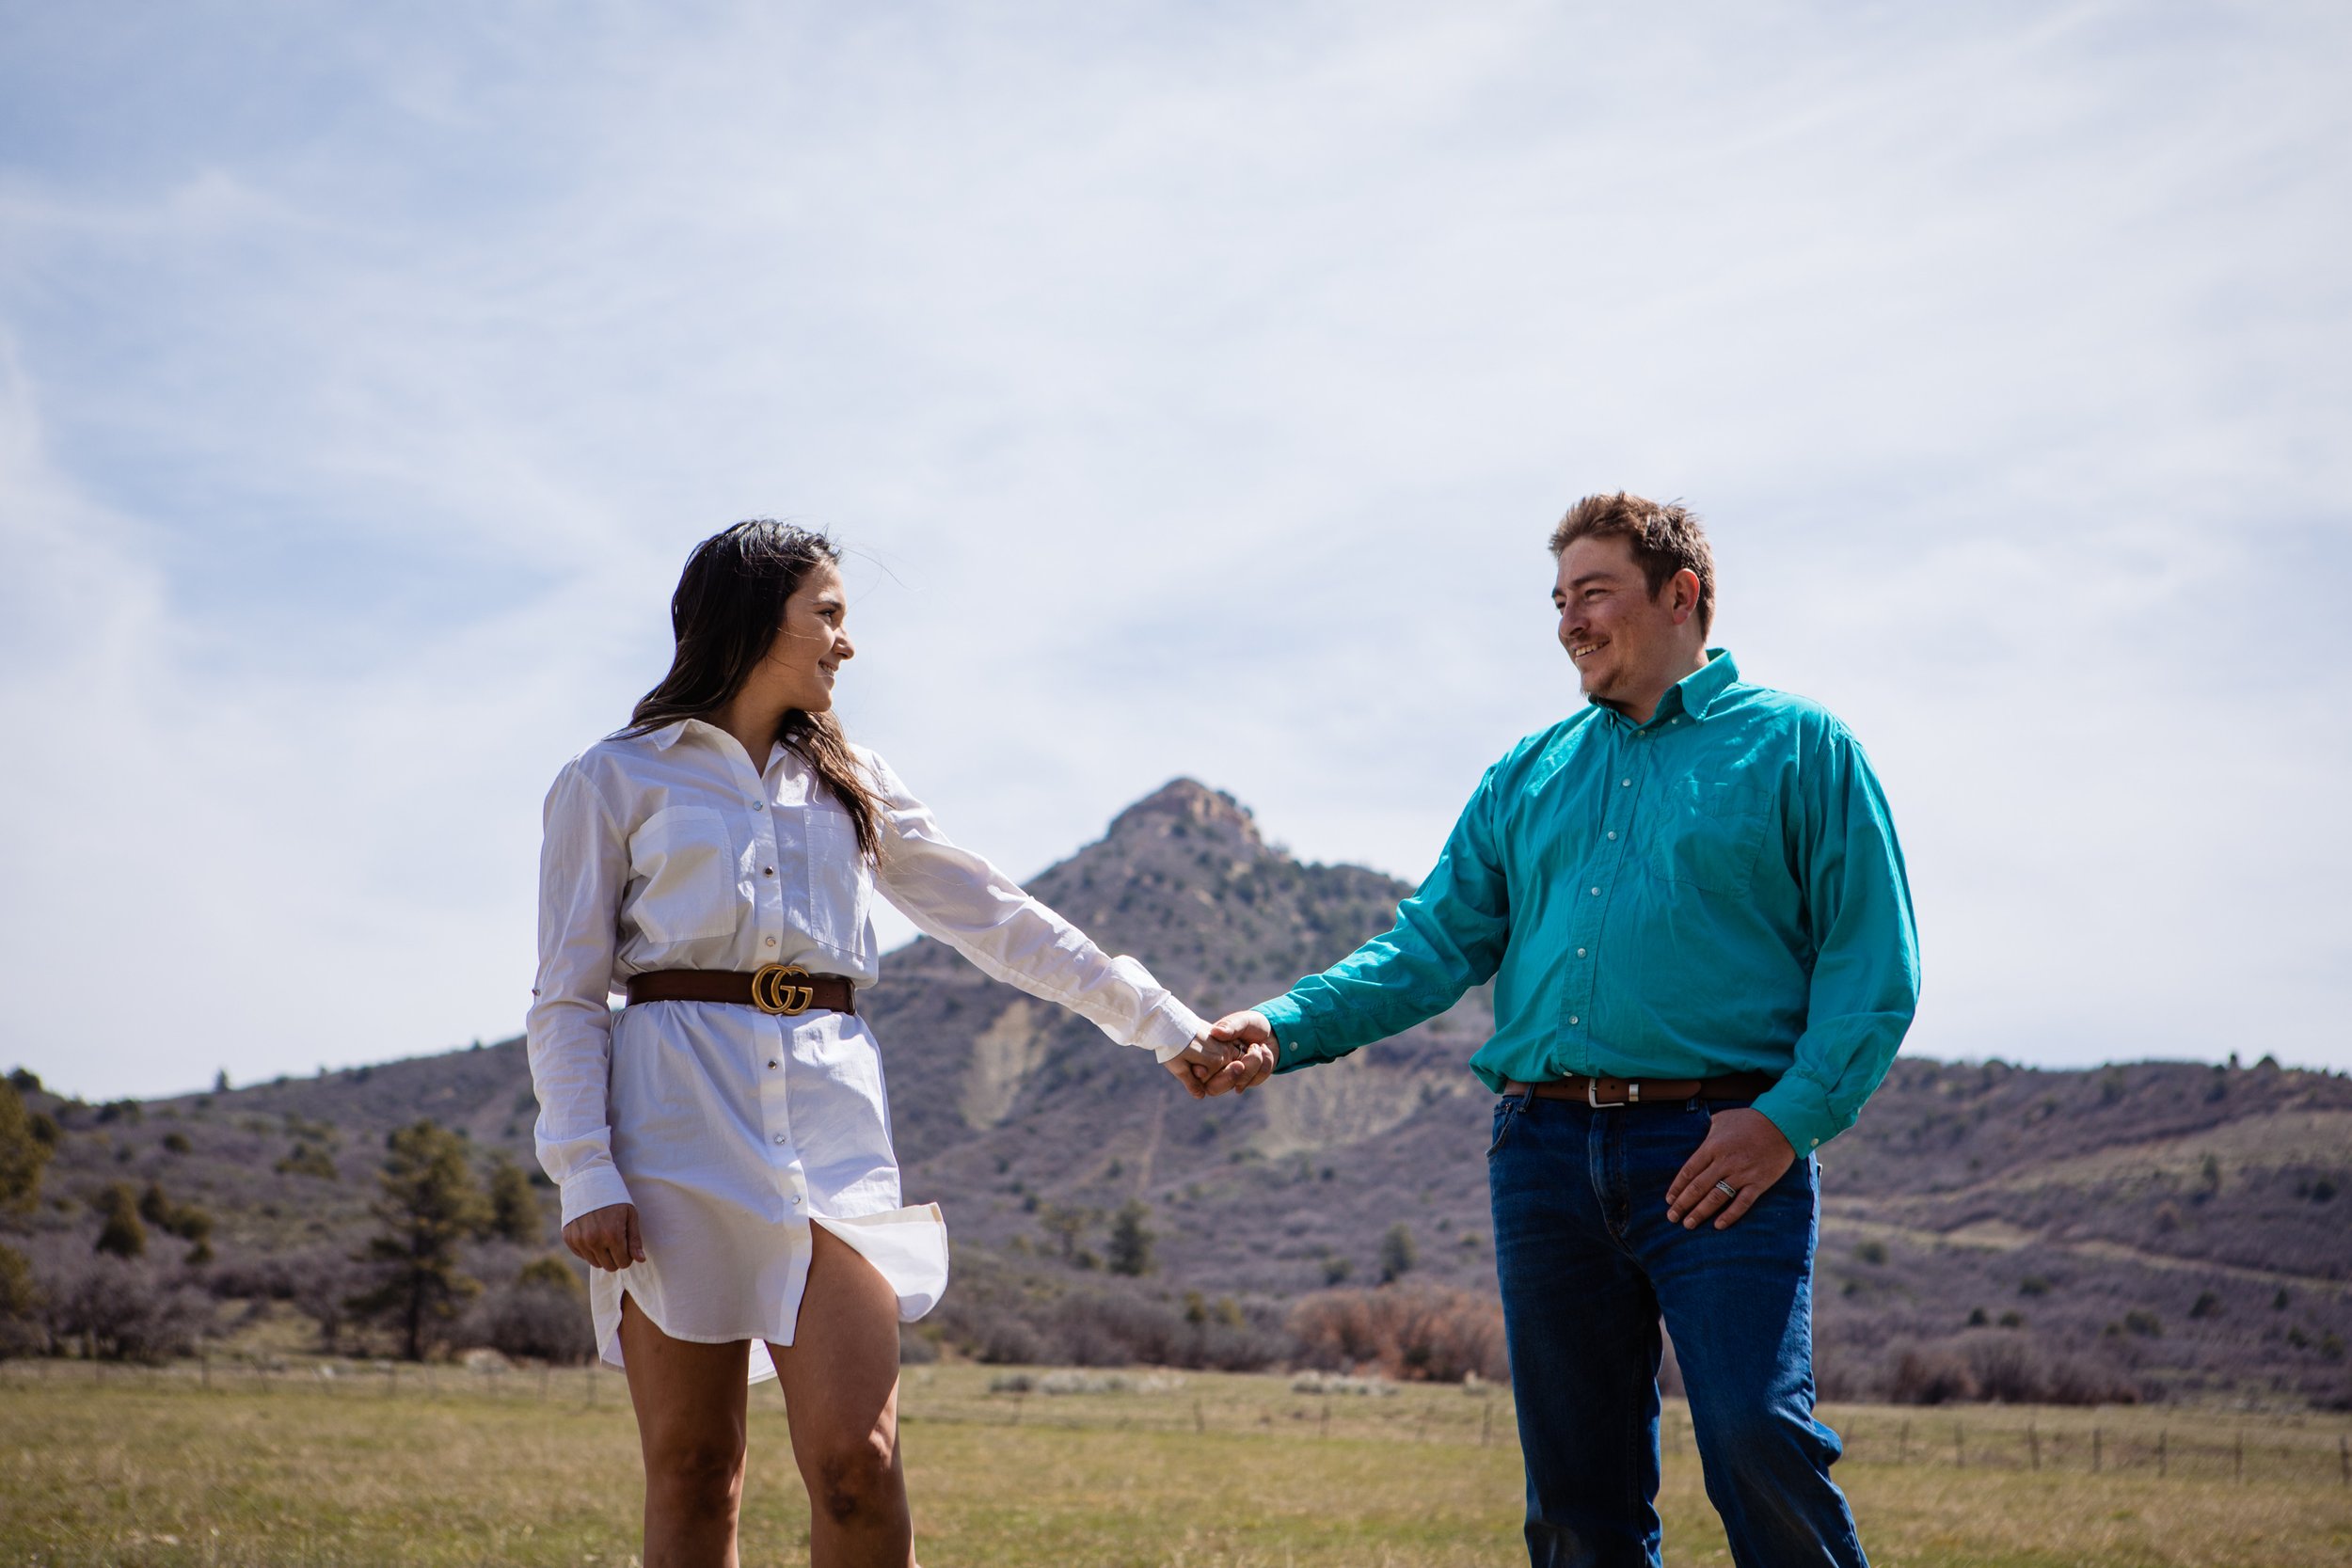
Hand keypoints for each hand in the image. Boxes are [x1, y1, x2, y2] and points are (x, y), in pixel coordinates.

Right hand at [562, 1202, 644, 1270]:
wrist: (588, 1181)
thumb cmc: (614, 1198)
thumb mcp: (630, 1215)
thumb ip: (634, 1239)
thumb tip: (640, 1260)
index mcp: (612, 1235)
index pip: (623, 1263)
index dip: (628, 1256)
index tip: (627, 1246)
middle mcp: (594, 1240)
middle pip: (609, 1266)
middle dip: (616, 1258)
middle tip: (617, 1242)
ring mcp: (579, 1240)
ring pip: (595, 1263)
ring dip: (602, 1255)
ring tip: (605, 1237)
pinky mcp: (569, 1238)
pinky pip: (582, 1255)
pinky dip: (589, 1249)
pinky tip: (592, 1233)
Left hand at [1164, 1037, 1242, 1099]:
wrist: (1170, 1022)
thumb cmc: (1172, 1046)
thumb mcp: (1178, 1068)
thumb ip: (1192, 1083)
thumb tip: (1201, 1096)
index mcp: (1216, 1061)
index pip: (1212, 1082)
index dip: (1197, 1080)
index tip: (1188, 1068)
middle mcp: (1224, 1051)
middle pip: (1220, 1073)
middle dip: (1206, 1073)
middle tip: (1189, 1060)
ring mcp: (1224, 1043)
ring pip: (1222, 1064)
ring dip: (1210, 1064)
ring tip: (1192, 1053)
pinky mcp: (1221, 1037)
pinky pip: (1223, 1053)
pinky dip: (1214, 1056)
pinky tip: (1199, 1049)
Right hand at [1203, 1011, 1277, 1093]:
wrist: (1271, 1030)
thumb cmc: (1250, 1023)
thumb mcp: (1240, 1020)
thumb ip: (1229, 1026)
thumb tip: (1216, 1032)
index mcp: (1209, 1053)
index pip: (1198, 1071)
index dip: (1199, 1073)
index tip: (1204, 1070)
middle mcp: (1218, 1069)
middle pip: (1214, 1088)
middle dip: (1228, 1077)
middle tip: (1239, 1064)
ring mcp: (1234, 1077)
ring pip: (1239, 1083)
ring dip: (1253, 1064)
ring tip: (1257, 1046)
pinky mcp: (1250, 1079)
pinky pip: (1256, 1080)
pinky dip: (1264, 1063)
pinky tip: (1264, 1049)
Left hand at [1664, 1109, 1793, 1229]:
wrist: (1783, 1123)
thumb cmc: (1749, 1120)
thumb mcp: (1722, 1119)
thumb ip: (1706, 1131)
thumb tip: (1694, 1138)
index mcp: (1713, 1146)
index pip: (1689, 1171)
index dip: (1677, 1187)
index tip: (1668, 1200)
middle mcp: (1724, 1162)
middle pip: (1698, 1187)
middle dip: (1683, 1204)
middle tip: (1672, 1217)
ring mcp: (1742, 1174)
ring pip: (1716, 1198)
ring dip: (1700, 1213)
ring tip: (1688, 1225)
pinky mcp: (1759, 1183)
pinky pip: (1742, 1203)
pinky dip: (1730, 1215)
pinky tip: (1718, 1226)